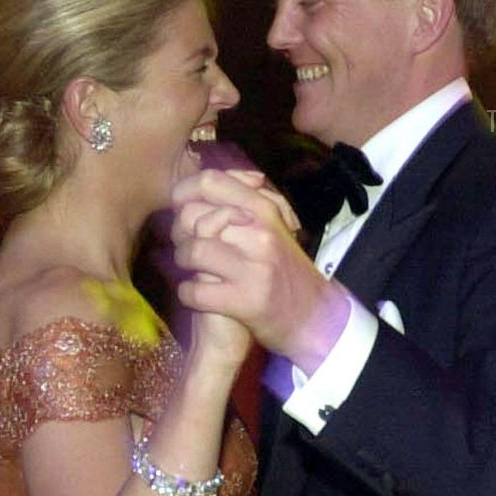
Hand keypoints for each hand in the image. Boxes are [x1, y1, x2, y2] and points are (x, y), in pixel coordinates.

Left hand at [171, 169, 348, 372]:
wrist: (315, 317)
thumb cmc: (286, 270)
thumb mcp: (275, 226)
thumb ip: (247, 200)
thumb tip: (216, 178)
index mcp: (265, 210)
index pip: (209, 182)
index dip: (183, 193)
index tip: (181, 209)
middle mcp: (260, 233)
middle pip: (191, 216)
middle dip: (180, 233)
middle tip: (188, 245)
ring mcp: (253, 268)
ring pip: (191, 250)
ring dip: (183, 263)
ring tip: (193, 270)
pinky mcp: (244, 301)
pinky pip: (193, 291)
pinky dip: (188, 295)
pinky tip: (198, 295)